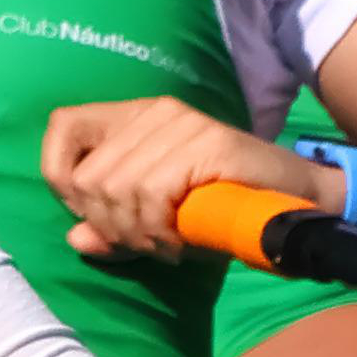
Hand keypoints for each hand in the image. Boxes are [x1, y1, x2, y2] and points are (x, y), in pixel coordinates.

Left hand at [43, 99, 307, 263]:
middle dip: (109, 225)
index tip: (92, 214)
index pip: (63, 126)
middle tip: (144, 243)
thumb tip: (76, 239)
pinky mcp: (207, 141)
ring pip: (117, 188)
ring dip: (137, 233)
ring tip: (164, 244)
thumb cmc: (218, 209)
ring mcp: (181, 123)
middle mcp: (154, 111)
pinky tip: (179, 242)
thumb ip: (111, 229)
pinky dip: (159, 230)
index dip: (62, 178)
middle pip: (88, 176)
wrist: (294, 201)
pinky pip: (152, 193)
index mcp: (133, 116)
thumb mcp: (153, 223)